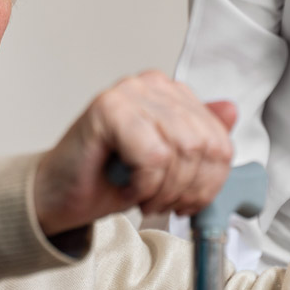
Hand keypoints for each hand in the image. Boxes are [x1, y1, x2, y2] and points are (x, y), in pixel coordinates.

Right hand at [34, 71, 236, 236]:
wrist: (58, 197)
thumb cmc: (107, 180)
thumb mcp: (168, 165)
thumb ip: (200, 138)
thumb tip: (231, 110)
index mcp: (170, 93)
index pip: (219, 137)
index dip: (212, 180)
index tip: (191, 201)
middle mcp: (151, 85)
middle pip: (203, 144)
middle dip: (189, 188)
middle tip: (165, 204)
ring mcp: (129, 93)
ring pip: (181, 150)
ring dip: (166, 189)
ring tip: (145, 198)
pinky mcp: (109, 108)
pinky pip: (154, 156)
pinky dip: (145, 184)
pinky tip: (128, 187)